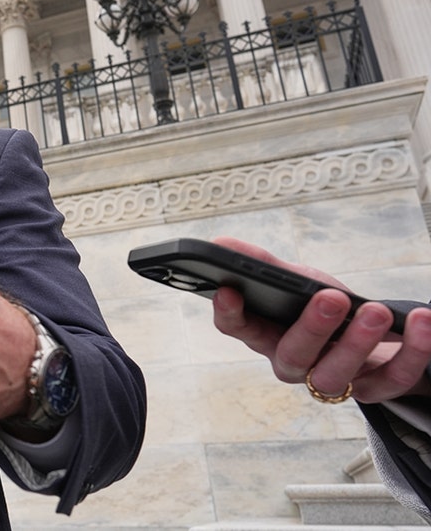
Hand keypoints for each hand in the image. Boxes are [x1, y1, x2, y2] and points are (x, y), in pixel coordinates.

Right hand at [211, 237, 430, 402]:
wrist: (374, 334)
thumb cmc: (325, 307)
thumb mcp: (297, 281)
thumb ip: (264, 265)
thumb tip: (222, 243)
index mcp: (266, 334)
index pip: (237, 328)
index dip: (230, 313)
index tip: (230, 290)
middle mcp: (293, 363)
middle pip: (293, 356)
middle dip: (312, 328)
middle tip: (332, 297)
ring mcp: (331, 379)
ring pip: (335, 375)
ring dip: (358, 343)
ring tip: (378, 312)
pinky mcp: (374, 389)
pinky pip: (391, 379)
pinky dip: (411, 351)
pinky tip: (421, 322)